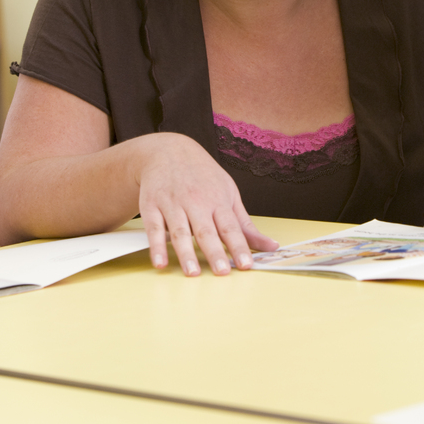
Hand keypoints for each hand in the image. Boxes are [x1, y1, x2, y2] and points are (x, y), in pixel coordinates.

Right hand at [136, 133, 276, 276]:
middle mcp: (196, 202)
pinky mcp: (152, 207)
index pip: (231, 228)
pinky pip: (154, 229)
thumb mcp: (228, 193)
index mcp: (218, 201)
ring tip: (192, 272)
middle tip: (222, 272)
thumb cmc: (202, 176)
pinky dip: (156, 247)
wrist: (168, 151)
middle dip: (215, 252)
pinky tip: (160, 262)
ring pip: (180, 232)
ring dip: (185, 253)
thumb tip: (271, 246)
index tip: (246, 264)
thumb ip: (246, 224)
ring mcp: (173, 204)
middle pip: (206, 231)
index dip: (239, 247)